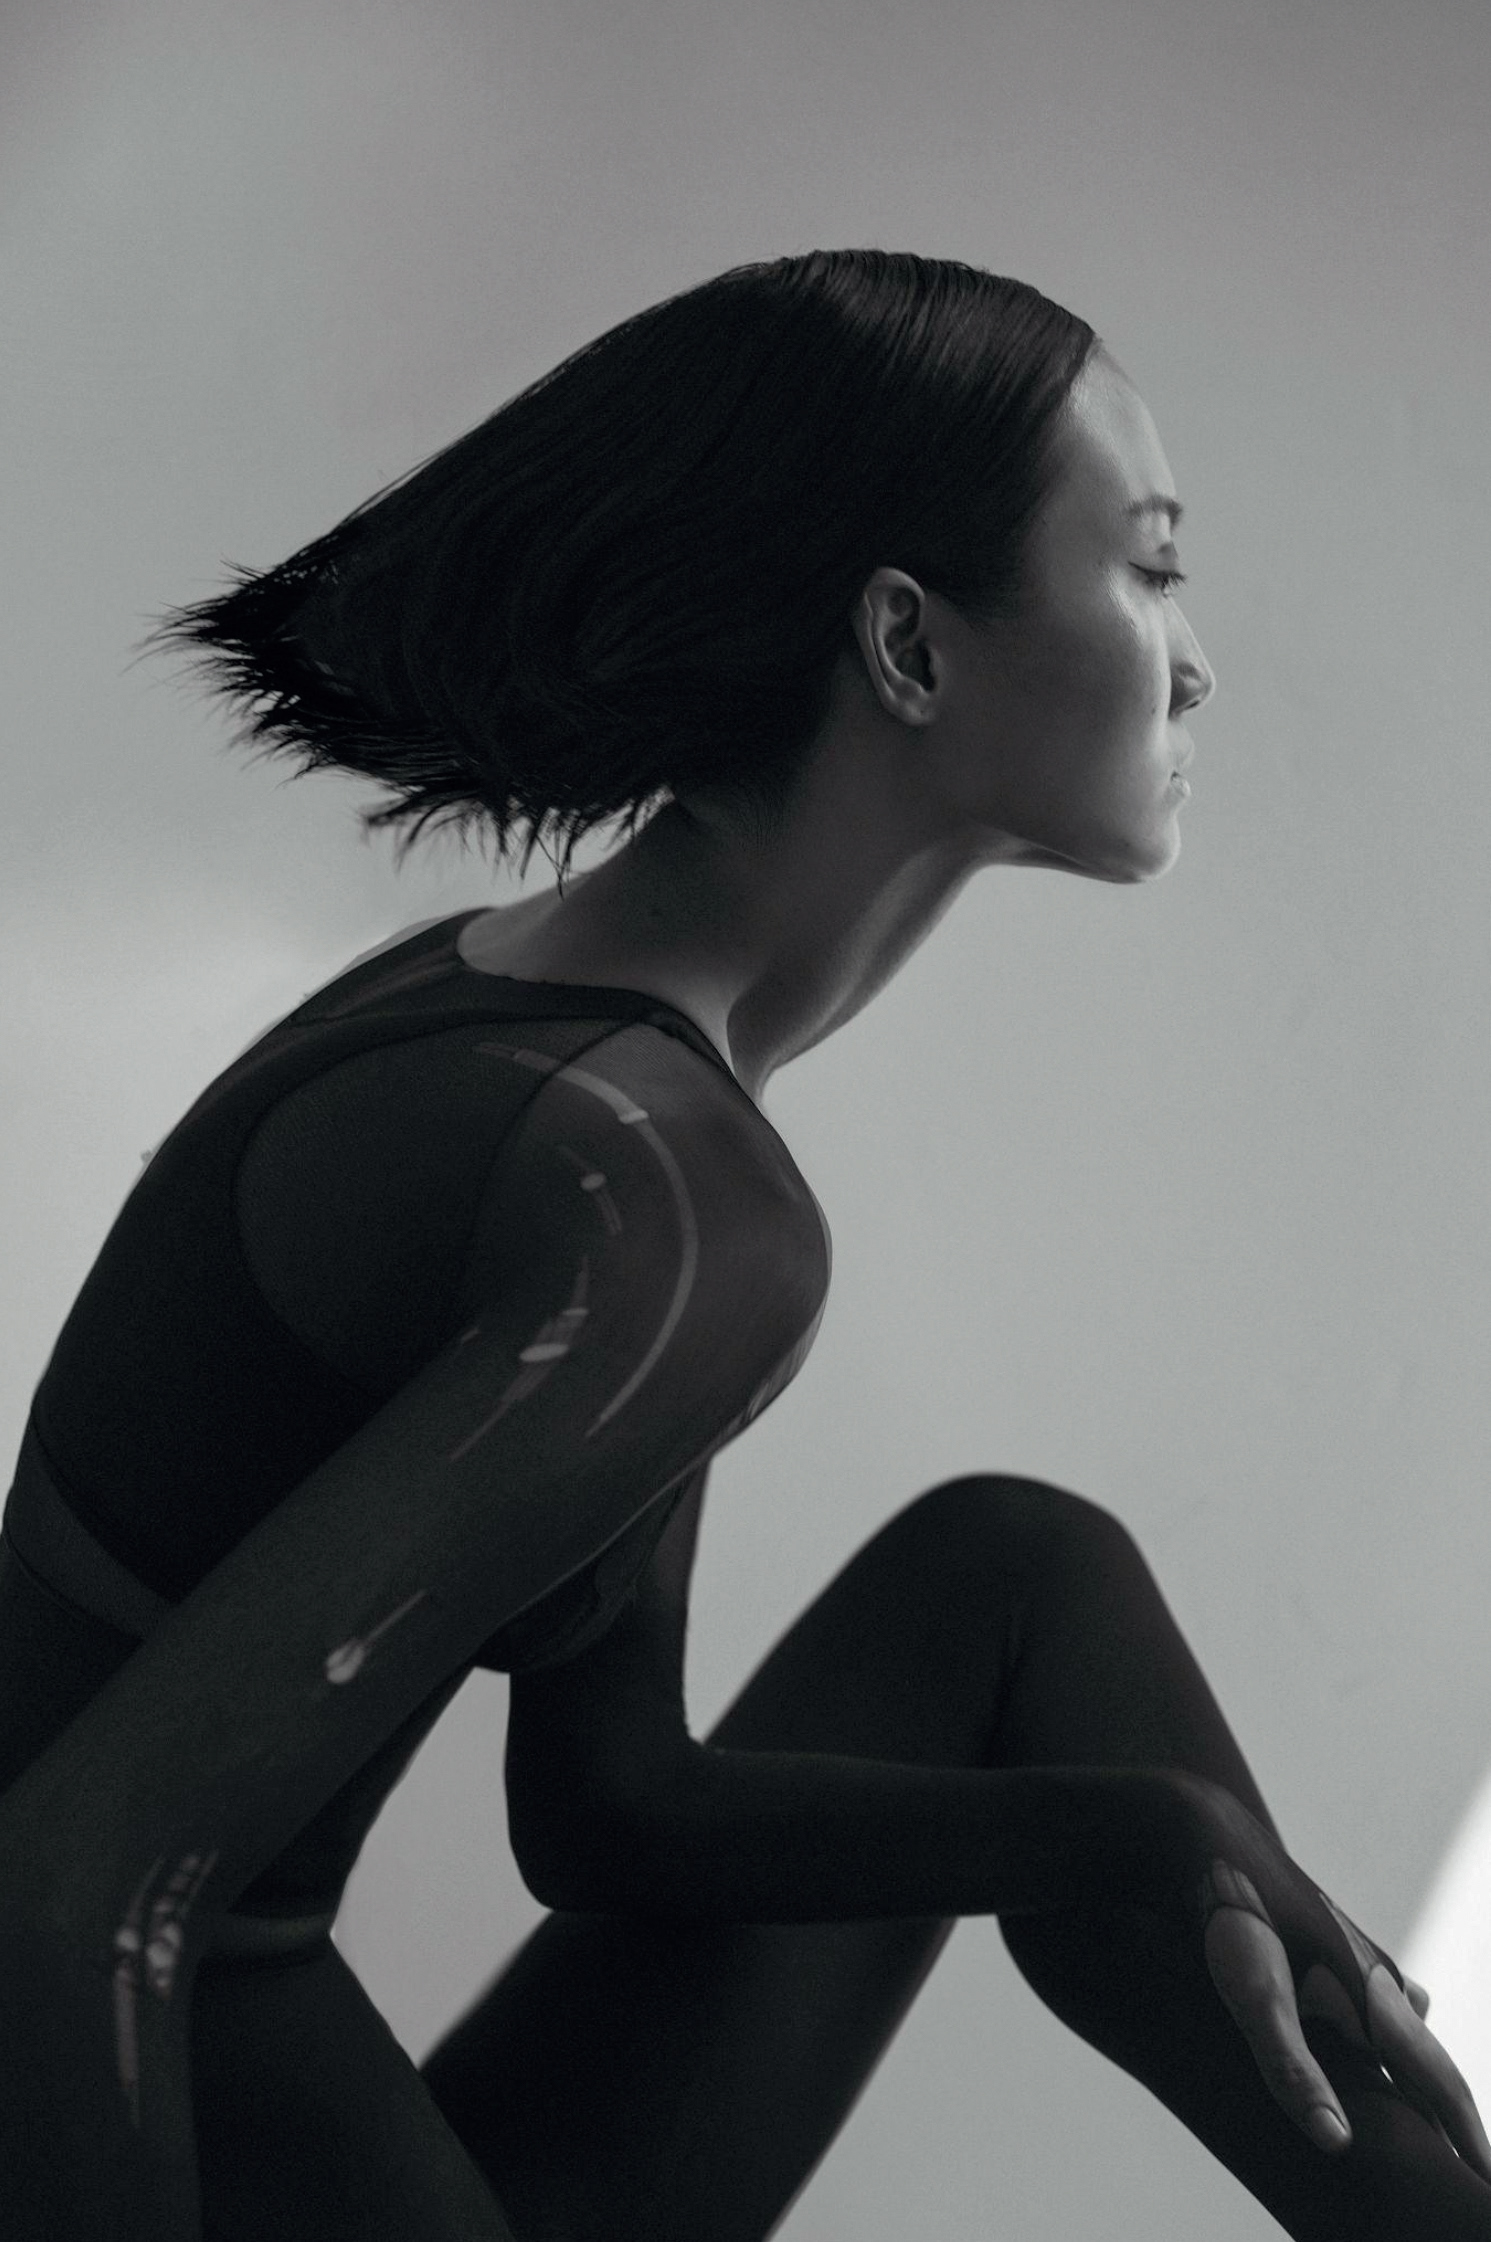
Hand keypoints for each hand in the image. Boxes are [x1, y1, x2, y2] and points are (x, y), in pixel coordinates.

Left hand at [1202, 1888, 1490, 2178]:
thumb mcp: (1255, 1998)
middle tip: (1471, 2168)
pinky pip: (1377, 1996)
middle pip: (1429, 2058)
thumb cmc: (1228, 1917)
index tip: (1487, 2184)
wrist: (1202, 1831)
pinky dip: (1393, 2030)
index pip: (1438, 2082)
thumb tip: (1338, 2144)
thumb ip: (1292, 2070)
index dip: (1466, 2138)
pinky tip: (1391, 2020)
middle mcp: (1377, 1977)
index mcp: (1374, 1999)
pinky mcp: (1327, 1936)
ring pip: (1405, 2024)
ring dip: (1422, 2071)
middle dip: (1451, 2114)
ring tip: (1429, 2110)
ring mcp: (1354, 1953)